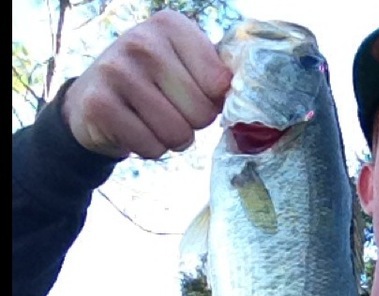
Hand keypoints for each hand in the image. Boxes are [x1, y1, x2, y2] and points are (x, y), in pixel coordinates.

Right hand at [61, 9, 231, 158]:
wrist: (93, 100)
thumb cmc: (152, 85)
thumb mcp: (184, 66)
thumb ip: (216, 75)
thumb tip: (247, 100)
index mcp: (171, 26)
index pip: (220, 84)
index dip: (212, 102)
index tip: (193, 95)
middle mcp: (142, 41)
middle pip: (201, 113)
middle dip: (191, 124)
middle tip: (170, 111)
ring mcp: (117, 71)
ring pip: (178, 133)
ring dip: (172, 140)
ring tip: (153, 122)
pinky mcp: (100, 104)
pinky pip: (151, 147)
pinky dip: (150, 149)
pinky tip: (134, 129)